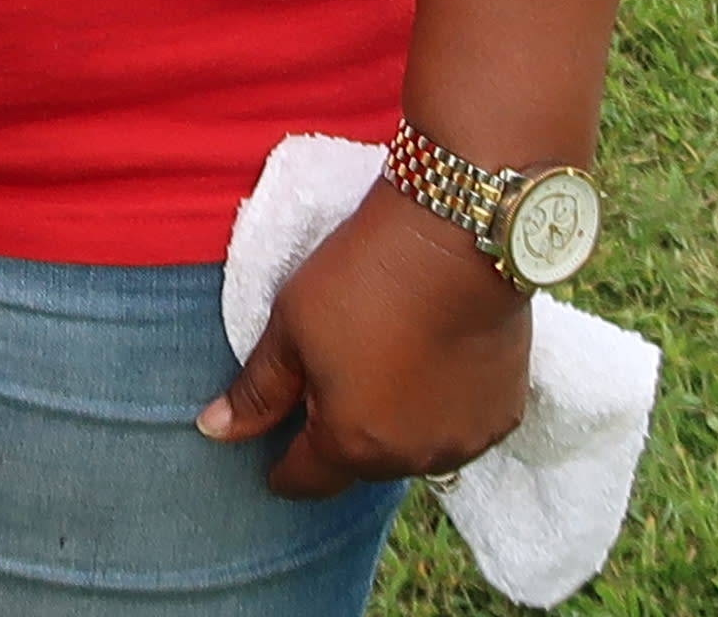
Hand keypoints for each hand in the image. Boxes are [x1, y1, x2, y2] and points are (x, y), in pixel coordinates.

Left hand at [202, 184, 535, 495]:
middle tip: (335, 379)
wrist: (456, 237)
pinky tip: (433, 361)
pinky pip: (459, 425)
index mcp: (351, 444)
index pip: (305, 480)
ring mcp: (462, 439)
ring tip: (387, 362)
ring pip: (414, 447)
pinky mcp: (503, 414)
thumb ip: (258, 389)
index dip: (282, 467)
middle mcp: (410, 458)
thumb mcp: (291, 326)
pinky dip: (442, 405)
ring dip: (397, 423)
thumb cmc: (364, 277)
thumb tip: (214, 430)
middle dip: (343, 433)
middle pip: (361, 464)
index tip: (274, 452)